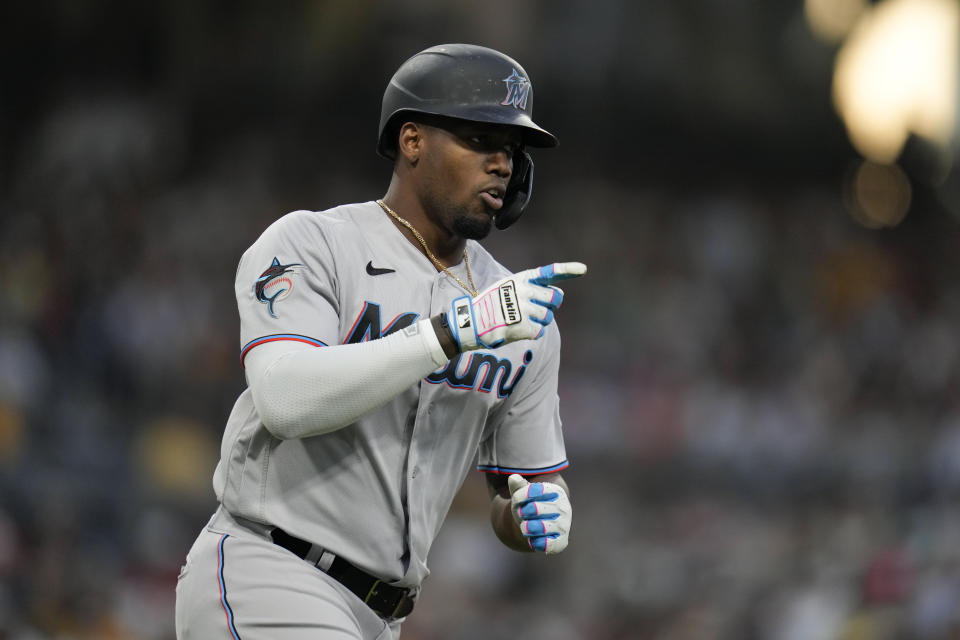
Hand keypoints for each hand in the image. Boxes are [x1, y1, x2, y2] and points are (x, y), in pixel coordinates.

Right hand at [448, 262, 585, 350]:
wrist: (472, 322)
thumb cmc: (491, 305)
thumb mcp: (507, 287)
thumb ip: (530, 288)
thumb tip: (556, 297)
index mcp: (522, 279)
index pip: (549, 272)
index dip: (568, 270)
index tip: (583, 269)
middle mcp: (525, 291)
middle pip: (556, 298)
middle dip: (551, 305)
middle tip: (536, 309)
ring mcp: (524, 308)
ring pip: (548, 316)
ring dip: (539, 321)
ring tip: (520, 320)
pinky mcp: (523, 326)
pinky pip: (540, 331)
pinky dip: (531, 333)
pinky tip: (517, 329)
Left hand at [507, 473, 570, 554]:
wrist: (541, 524)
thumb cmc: (530, 505)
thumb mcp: (523, 494)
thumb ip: (518, 486)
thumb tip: (513, 478)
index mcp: (555, 491)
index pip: (534, 490)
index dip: (520, 496)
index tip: (517, 499)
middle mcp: (563, 508)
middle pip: (534, 508)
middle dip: (523, 512)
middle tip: (522, 514)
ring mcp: (564, 525)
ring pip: (540, 527)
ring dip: (527, 527)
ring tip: (525, 526)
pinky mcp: (561, 542)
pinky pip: (546, 544)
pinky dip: (535, 542)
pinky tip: (532, 539)